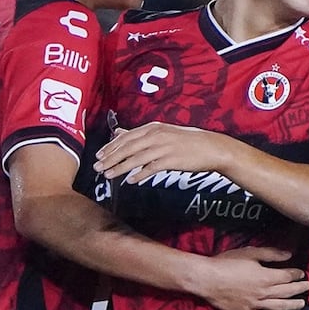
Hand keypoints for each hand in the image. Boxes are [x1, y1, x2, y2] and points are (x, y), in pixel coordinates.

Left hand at [94, 122, 229, 183]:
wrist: (210, 147)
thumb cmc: (186, 141)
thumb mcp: (162, 132)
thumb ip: (140, 134)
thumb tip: (119, 132)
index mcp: (153, 128)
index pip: (126, 137)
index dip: (110, 147)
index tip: (98, 156)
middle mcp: (156, 136)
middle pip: (127, 148)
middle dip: (110, 158)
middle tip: (97, 168)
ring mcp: (163, 147)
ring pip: (135, 158)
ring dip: (119, 168)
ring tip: (108, 176)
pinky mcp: (171, 160)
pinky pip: (150, 168)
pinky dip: (139, 175)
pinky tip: (130, 181)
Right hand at [195, 247, 308, 309]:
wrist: (207, 279)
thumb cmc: (227, 263)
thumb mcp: (250, 253)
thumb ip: (270, 254)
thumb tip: (288, 254)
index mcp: (266, 276)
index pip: (287, 276)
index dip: (296, 274)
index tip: (302, 274)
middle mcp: (264, 292)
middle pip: (286, 292)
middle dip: (299, 289)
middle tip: (307, 287)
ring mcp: (256, 304)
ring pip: (279, 306)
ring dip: (292, 305)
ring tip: (302, 304)